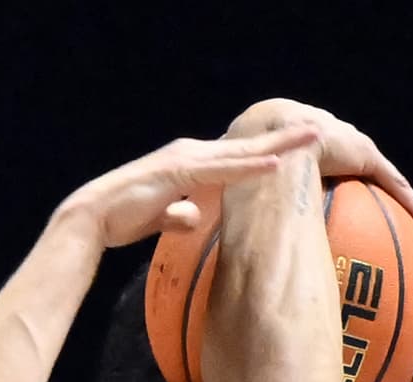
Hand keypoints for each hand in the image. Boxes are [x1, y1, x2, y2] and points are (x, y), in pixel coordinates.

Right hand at [54, 123, 323, 252]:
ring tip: (310, 139)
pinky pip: (222, 170)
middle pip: (247, 147)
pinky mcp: (178, 171)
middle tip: (318, 131)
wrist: (94, 218)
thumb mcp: (162, 217)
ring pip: (241, 152)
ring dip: (277, 145)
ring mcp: (187, 160)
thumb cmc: (125, 218)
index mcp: (192, 165)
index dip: (269, 152)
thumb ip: (181, 215)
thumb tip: (194, 218)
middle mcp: (193, 154)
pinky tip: (275, 164)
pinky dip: (249, 166)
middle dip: (284, 139)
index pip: (239, 158)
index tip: (299, 150)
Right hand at [227, 97, 412, 230]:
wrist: (263, 134)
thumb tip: (222, 262)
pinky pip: (393, 182)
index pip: (318, 164)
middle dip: (368, 181)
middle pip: (356, 164)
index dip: (327, 180)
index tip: (331, 197)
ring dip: (401, 200)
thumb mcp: (240, 190)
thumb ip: (241, 217)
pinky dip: (409, 202)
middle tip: (378, 208)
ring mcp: (347, 144)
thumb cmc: (244, 165)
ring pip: (383, 176)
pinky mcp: (363, 152)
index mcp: (296, 146)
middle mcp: (327, 140)